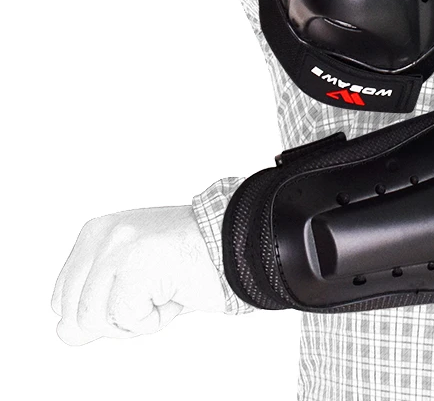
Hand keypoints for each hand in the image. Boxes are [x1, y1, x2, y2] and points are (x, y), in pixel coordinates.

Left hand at [51, 204, 226, 344]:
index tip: (138, 290)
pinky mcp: (136, 261)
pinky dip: (155, 319)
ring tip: (164, 290)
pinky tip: (174, 291)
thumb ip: (94, 304)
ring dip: (137, 319)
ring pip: (94, 320)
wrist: (239, 243)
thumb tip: (65, 333)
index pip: (61, 298)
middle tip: (153, 293)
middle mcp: (103, 235)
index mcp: (96, 233)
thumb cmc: (191, 261)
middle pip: (72, 313)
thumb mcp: (131, 282)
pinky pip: (126, 318)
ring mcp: (118, 246)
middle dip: (115, 319)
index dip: (101, 311)